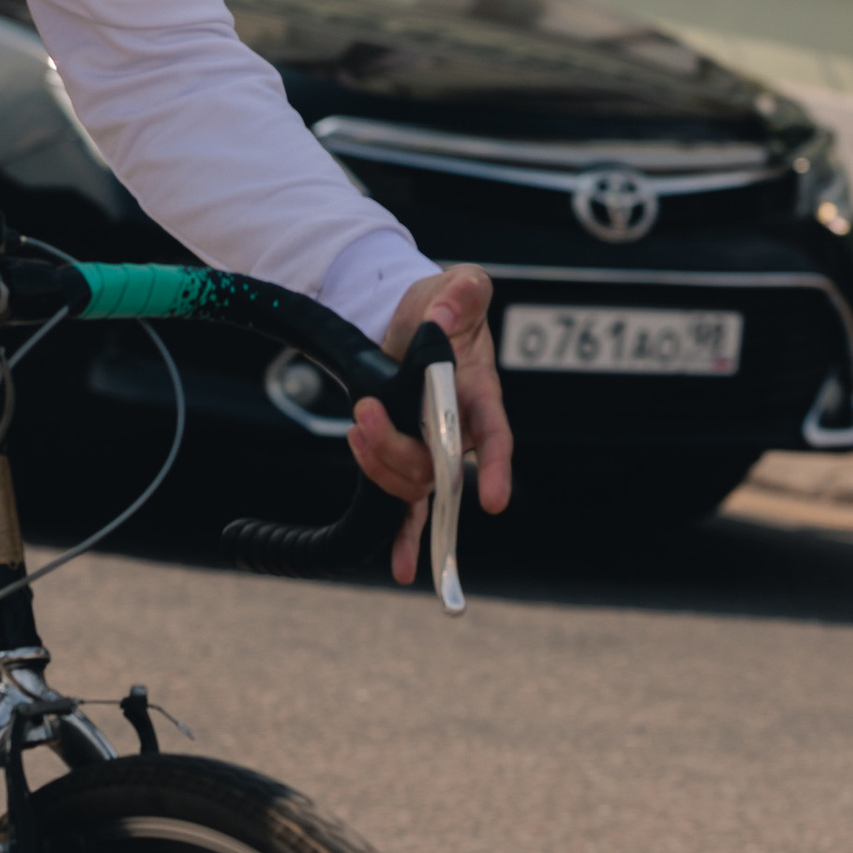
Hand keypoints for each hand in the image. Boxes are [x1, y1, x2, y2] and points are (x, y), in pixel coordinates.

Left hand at [348, 267, 511, 588]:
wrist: (421, 315)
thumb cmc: (448, 303)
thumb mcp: (462, 284)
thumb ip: (465, 291)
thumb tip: (442, 316)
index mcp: (480, 392)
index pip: (494, 434)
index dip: (495, 467)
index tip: (493, 498)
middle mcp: (461, 429)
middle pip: (438, 464)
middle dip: (399, 447)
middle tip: (366, 413)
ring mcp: (435, 447)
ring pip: (414, 481)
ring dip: (381, 464)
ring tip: (356, 428)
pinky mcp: (410, 453)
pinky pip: (407, 504)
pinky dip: (405, 536)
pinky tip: (403, 568)